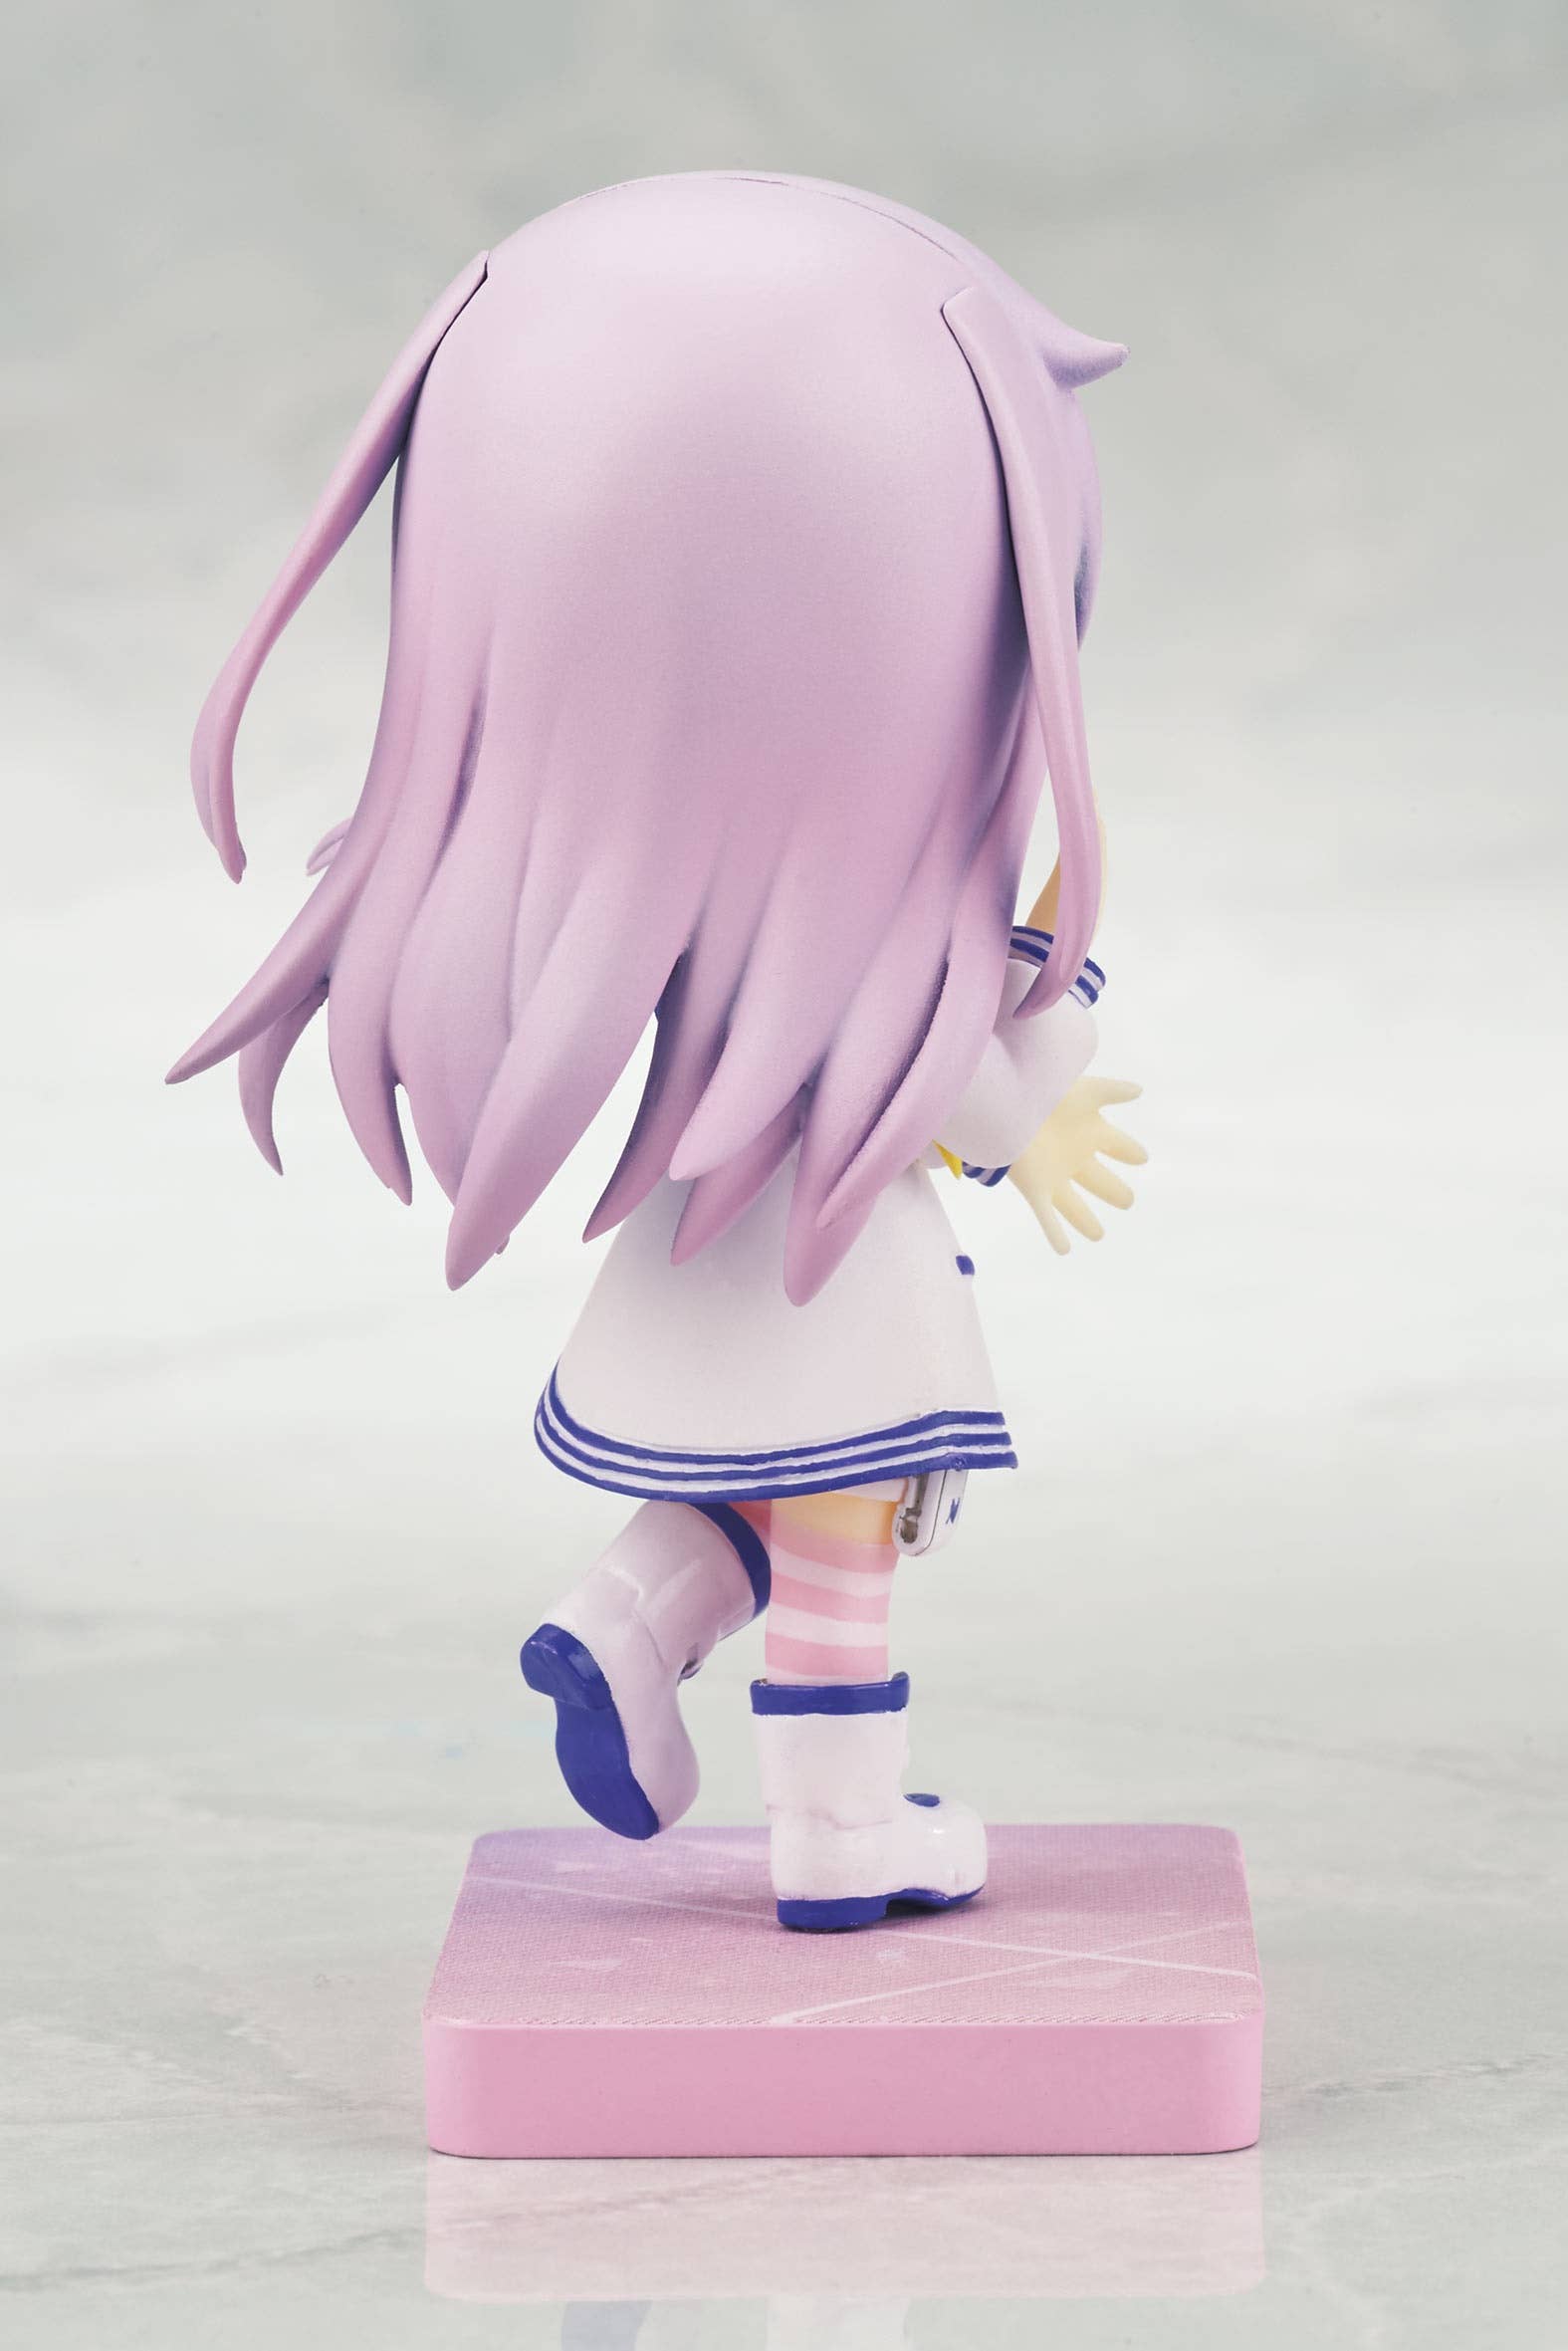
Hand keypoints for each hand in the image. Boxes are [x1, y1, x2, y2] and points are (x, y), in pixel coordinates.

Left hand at [1007, 1078, 1146, 1253]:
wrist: (1006, 1105)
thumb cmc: (1046, 1092)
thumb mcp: (1087, 1091)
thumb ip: (1114, 1091)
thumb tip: (1139, 1090)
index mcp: (1090, 1132)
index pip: (1118, 1145)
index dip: (1131, 1152)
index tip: (1141, 1158)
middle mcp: (1075, 1157)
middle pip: (1101, 1181)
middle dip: (1114, 1191)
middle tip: (1128, 1201)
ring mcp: (1056, 1175)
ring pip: (1075, 1205)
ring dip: (1086, 1221)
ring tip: (1098, 1236)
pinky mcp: (1036, 1189)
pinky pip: (1048, 1217)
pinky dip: (1056, 1234)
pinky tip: (1064, 1250)